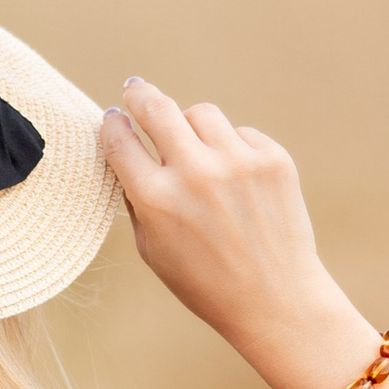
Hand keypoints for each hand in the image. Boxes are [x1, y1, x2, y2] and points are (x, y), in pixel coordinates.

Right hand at [100, 79, 378, 388]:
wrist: (275, 299)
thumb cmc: (205, 280)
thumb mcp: (152, 248)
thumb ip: (136, 197)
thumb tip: (124, 148)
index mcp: (156, 200)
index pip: (120, 139)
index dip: (112, 124)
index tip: (113, 118)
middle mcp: (196, 174)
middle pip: (157, 106)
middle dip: (140, 94)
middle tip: (135, 90)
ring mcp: (238, 162)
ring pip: (201, 113)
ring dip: (191, 126)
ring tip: (196, 152)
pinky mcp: (273, 159)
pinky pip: (240, 133)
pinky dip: (232, 149)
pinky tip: (236, 182)